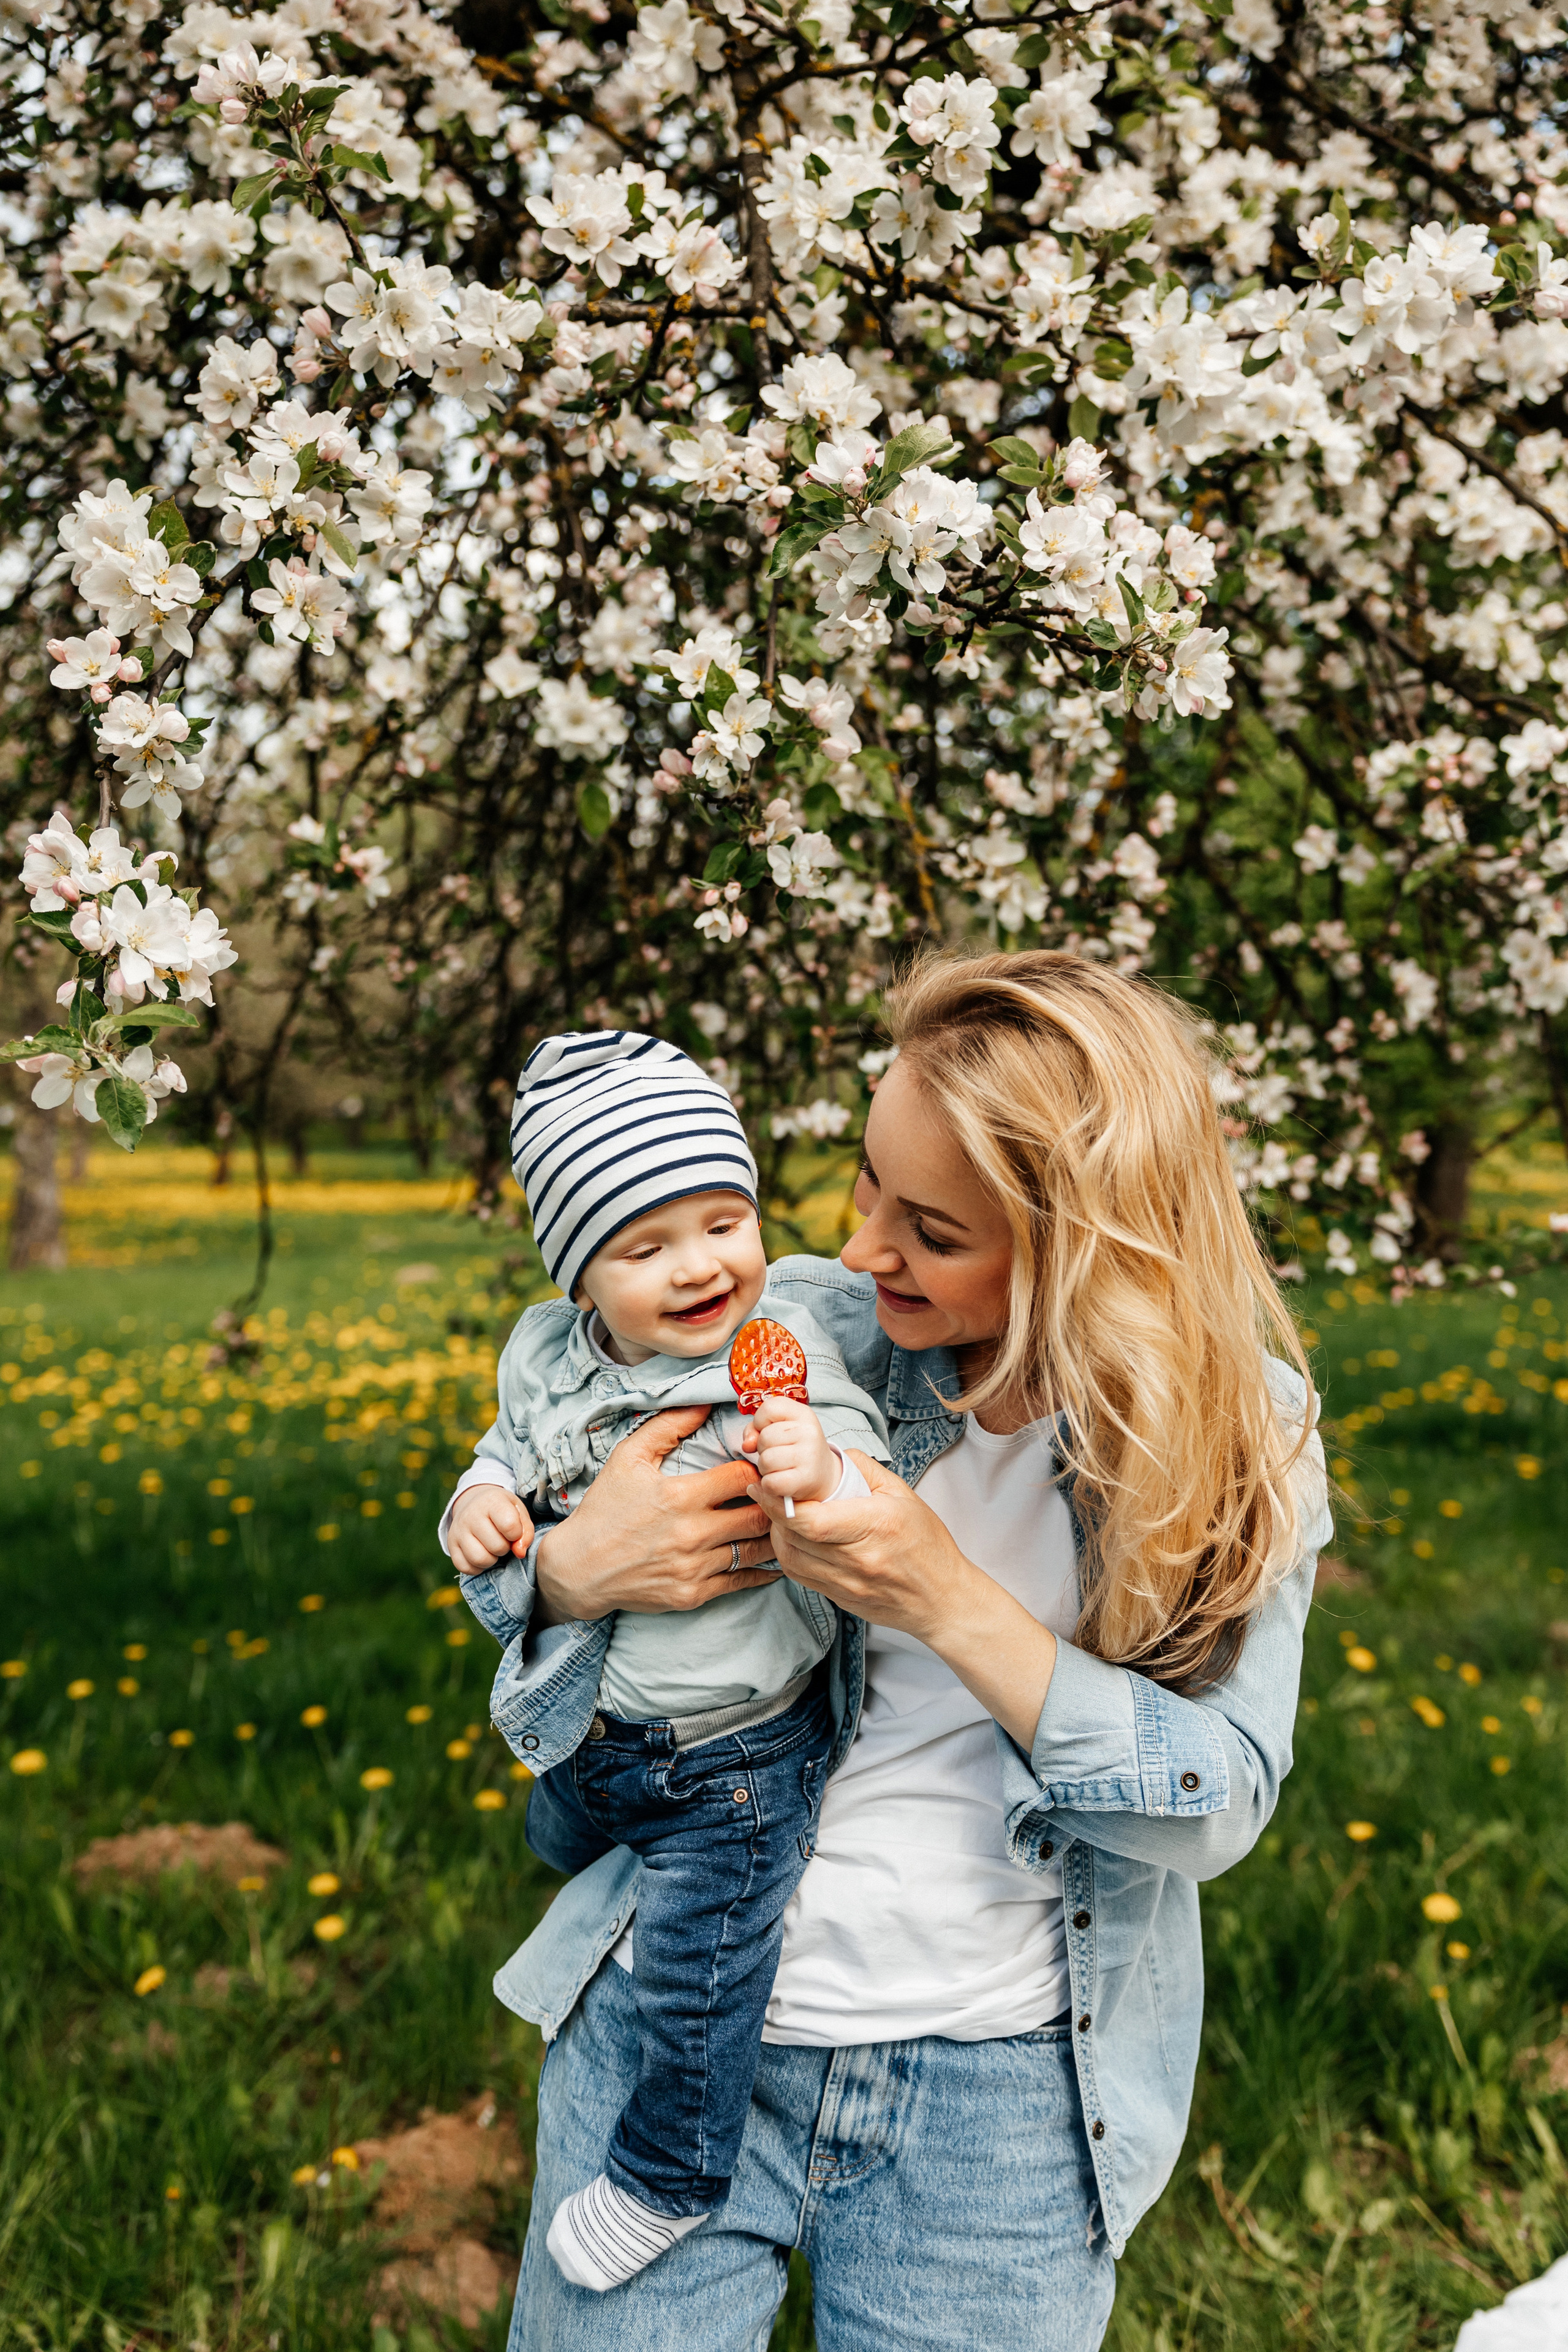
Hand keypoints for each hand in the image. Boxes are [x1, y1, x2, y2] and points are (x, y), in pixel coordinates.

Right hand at [449, 1484, 535, 1575]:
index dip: (517, 1534)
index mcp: (491, 1502)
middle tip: (502, 1540)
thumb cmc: (502, 1510)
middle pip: (496, 1547)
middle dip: (505, 1548)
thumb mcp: (519, 1512)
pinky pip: (465, 1567)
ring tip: (492, 1548)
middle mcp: (471, 1515)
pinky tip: (481, 1554)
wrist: (474, 1503)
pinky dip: (477, 1567)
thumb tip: (519, 1553)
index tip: (513, 1531)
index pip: (510, 1526)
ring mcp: (458, 1531)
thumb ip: (526, 1532)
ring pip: (479, 1559)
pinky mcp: (451, 1545)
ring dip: (491, 1559)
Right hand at [534, 1404, 777, 1628]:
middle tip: (778, 1495)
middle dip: (772, 1502)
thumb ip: (668, 1426)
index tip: (759, 1468)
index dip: (756, 1469)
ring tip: (780, 1523)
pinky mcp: (693, 1594)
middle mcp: (692, 1533)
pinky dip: (762, 1571)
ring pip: (756, 1549)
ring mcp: (694, 1567)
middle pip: (758, 1514)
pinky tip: (773, 1560)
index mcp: (680, 1496)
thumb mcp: (628, 1458)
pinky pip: (742, 1581)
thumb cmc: (604, 1509)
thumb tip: (705, 1403)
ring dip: (770, 1535)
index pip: (742, 1477)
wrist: (578, 1568)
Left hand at [742, 1396, 838, 1507]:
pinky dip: (769, 1486)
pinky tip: (780, 1482)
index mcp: (803, 1414)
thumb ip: (756, 1429)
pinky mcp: (806, 1478)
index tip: (768, 1431)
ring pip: (765, 1460)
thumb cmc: (795, 1449)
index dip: (760, 1422)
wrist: (823, 1475)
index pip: (769, 1408)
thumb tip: (747, 1445)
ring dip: (765, 1469)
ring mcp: (810, 1455)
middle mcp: (809, 1432)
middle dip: (763, 1450)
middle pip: (764, 1438)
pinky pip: (770, 1482)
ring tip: (779, 1469)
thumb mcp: (780, 1430)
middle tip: (778, 1455)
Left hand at [750, 1451, 1057, 1750]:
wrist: (942, 1600)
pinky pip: (800, 1575)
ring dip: (777, 1532)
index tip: (766, 1483)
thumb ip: (865, 1469)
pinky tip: (792, 1536)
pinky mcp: (839, 1598)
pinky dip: (789, 1553)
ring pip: (791, 1559)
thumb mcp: (904, 1496)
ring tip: (777, 1511)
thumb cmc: (928, 1546)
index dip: (780, 1502)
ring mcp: (847, 1584)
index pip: (813, 1521)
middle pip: (795, 1538)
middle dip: (772, 1511)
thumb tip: (832, 1454)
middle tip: (763, 1489)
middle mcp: (858, 1559)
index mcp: (877, 1527)